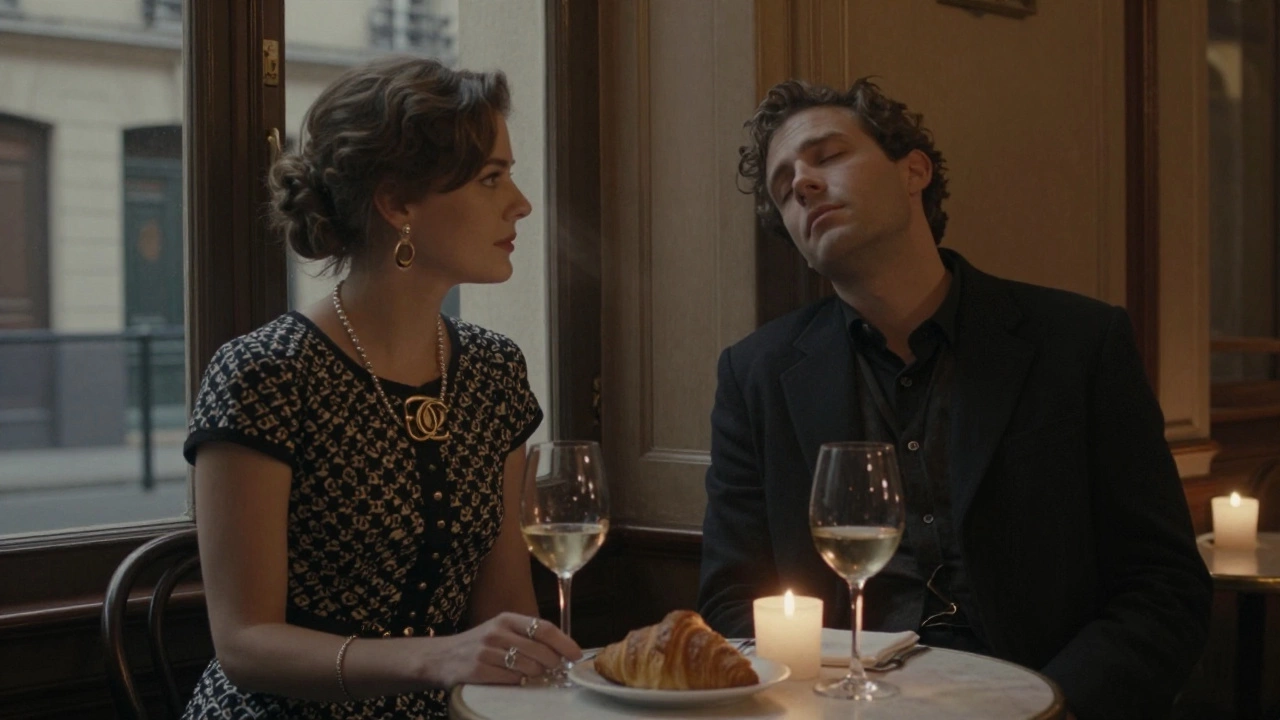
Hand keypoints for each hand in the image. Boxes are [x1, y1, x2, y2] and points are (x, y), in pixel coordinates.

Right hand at [424, 612, 581, 686]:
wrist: (440, 657)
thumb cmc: (478, 645)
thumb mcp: (500, 630)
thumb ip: (527, 636)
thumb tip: (561, 649)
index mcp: (506, 619)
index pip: (543, 628)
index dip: (564, 642)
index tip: (576, 654)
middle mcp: (497, 632)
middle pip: (539, 650)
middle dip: (553, 663)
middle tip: (555, 670)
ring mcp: (486, 651)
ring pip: (528, 667)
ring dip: (536, 675)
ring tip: (531, 675)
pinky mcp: (477, 671)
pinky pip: (511, 680)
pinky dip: (518, 682)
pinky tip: (515, 680)